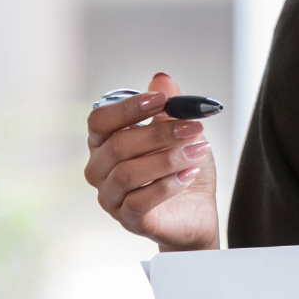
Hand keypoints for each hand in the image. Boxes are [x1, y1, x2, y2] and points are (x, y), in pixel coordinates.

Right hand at [84, 72, 220, 251]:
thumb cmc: (180, 168)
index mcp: (103, 143)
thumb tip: (161, 79)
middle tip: (193, 127)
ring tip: (199, 151)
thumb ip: (169, 107)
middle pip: (118, 146)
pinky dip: (168, 186)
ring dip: (167, 159)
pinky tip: (190, 174)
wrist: (195, 209)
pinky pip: (140, 201)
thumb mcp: (180, 132)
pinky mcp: (128, 220)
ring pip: (128, 174)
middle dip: (159, 134)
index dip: (128, 108)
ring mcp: (110, 197)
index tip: (161, 99)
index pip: (100, 121)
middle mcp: (99, 170)